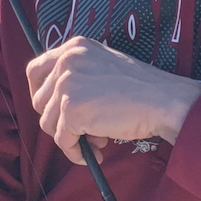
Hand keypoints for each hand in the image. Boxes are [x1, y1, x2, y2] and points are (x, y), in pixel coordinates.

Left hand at [26, 36, 200, 165]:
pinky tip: (95, 153)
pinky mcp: (71, 109)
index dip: (39, 93)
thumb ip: (79, 75)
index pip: (35, 69)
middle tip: (83, 129)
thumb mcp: (104, 66)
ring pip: (48, 123)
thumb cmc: (142, 89)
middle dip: (57, 121)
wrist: (164, 100)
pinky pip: (62, 140)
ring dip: (70, 138)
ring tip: (97, 139)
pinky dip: (75, 152)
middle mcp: (67, 61)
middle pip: (38, 100)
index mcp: (75, 47)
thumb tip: (54, 105)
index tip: (51, 109)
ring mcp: (67, 84)